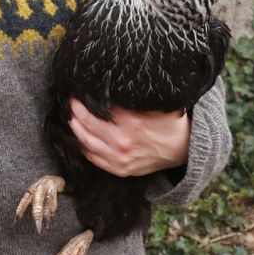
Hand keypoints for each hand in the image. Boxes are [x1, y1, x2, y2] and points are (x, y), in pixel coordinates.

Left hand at [68, 98, 189, 176]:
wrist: (182, 150)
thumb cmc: (168, 124)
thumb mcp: (155, 105)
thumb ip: (133, 98)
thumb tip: (109, 86)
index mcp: (132, 123)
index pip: (99, 109)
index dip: (86, 99)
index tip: (78, 91)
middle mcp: (123, 142)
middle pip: (88, 125)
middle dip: (76, 112)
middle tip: (71, 103)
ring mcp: (119, 159)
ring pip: (86, 142)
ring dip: (75, 128)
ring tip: (71, 117)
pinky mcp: (119, 169)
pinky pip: (93, 158)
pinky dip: (82, 147)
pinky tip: (79, 137)